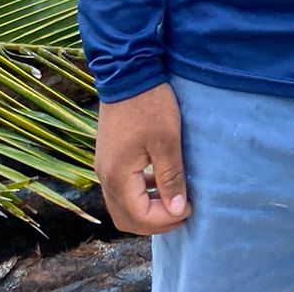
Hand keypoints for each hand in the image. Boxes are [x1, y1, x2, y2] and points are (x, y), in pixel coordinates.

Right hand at [95, 83, 192, 234]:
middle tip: (181, 211)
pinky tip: (159, 182)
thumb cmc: (150, 104)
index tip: (189, 208)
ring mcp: (104, 166)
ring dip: (146, 209)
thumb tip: (178, 210)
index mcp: (117, 176)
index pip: (139, 217)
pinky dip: (139, 194)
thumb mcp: (167, 141)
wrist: (127, 71)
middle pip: (126, 218)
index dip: (165, 220)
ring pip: (122, 205)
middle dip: (154, 222)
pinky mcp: (108, 156)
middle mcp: (104, 176)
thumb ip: (171, 178)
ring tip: (173, 199)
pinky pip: (121, 188)